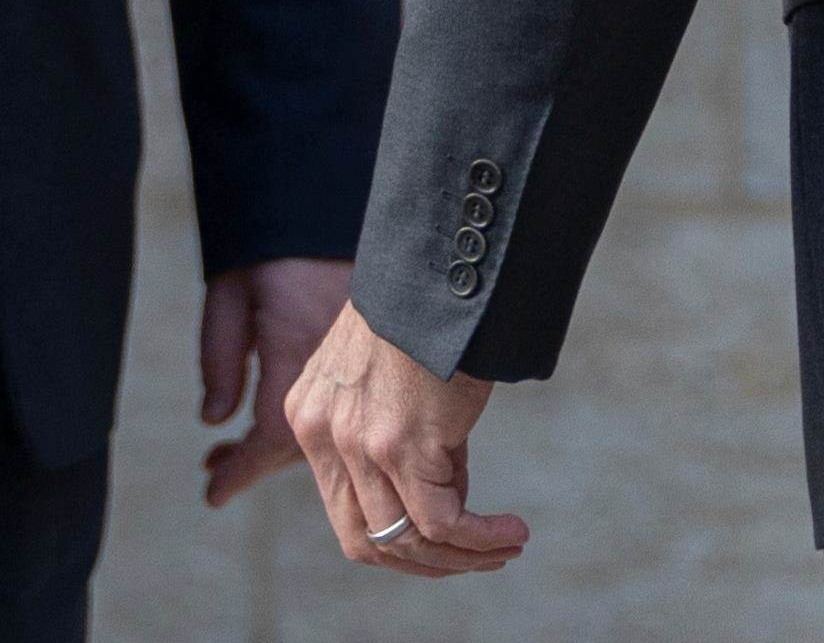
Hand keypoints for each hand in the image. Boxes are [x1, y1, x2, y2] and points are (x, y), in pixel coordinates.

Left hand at [197, 256, 354, 505]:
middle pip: (300, 441)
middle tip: (218, 470)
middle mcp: (331, 362)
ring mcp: (355, 353)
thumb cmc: (275, 235)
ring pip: (326, 420)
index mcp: (293, 350)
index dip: (241, 472)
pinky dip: (313, 411)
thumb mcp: (231, 292)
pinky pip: (344, 395)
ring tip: (242, 446)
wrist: (330, 183)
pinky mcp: (370, 339)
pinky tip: (291, 408)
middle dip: (257, 461)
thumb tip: (216, 419)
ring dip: (284, 440)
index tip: (213, 493)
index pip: (267, 440)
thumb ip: (220, 356)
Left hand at [289, 297, 523, 576]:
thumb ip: (402, 434)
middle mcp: (321, 434)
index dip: (398, 537)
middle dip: (424, 563)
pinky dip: (480, 539)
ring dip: (459, 558)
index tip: (447, 538)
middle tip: (474, 558)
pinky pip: (440, 521)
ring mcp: (355, 443)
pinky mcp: (400, 443)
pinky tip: (512, 533)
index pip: (346, 509)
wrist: (446, 260)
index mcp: (312, 414)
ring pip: (402, 540)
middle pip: (364, 540)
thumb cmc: (431, 307)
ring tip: (505, 548)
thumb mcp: (393, 373)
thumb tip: (447, 493)